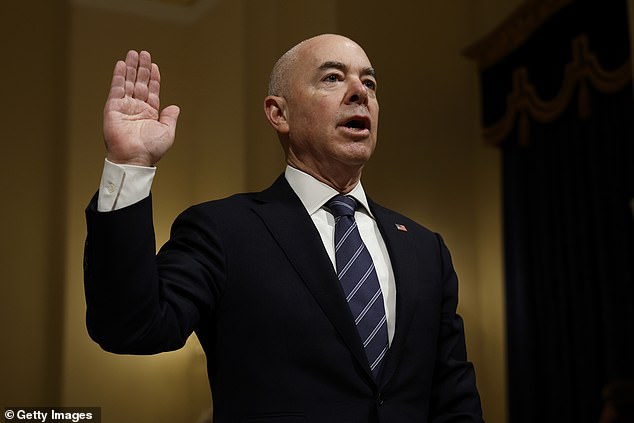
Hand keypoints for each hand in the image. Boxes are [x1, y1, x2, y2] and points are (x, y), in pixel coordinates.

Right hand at [103, 50, 179, 165]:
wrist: (134, 157)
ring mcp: (125, 106)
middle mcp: (137, 108)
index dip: (153, 78)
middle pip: (139, 82)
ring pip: (128, 82)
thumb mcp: (167, 132)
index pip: (152, 90)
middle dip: (142, 68)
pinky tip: (121, 64)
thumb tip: (175, 107)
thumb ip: (170, 118)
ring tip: (133, 53)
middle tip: (143, 53)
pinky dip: (118, 75)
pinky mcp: (113, 107)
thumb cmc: (151, 149)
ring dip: (130, 67)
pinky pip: (116, 88)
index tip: (154, 65)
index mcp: (150, 113)